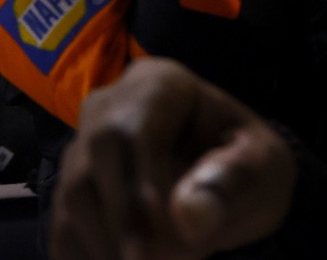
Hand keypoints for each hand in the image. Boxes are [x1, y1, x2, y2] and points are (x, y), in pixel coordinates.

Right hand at [49, 58, 296, 259]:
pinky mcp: (71, 192)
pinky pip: (63, 228)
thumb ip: (234, 183)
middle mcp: (109, 108)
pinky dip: (89, 256)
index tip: (166, 242)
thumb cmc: (248, 165)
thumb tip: (189, 216)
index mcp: (159, 84)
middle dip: (123, 223)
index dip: (143, 187)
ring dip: (108, 247)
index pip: (134, 131)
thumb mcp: (264, 166)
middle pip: (91, 163)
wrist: (228, 186)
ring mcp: (82, 149)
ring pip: (72, 199)